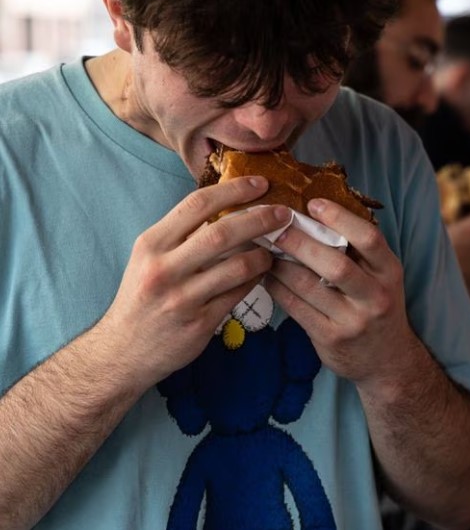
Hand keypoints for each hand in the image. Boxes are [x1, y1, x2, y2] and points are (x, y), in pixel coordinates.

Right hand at [99, 177, 285, 381]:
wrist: (121, 351)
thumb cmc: (142, 297)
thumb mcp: (149, 258)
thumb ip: (182, 234)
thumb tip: (229, 205)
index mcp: (152, 244)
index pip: (197, 205)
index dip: (233, 190)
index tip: (260, 183)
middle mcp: (164, 268)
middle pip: (222, 233)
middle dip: (260, 219)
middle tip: (284, 213)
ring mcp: (182, 298)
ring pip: (237, 266)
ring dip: (263, 255)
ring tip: (274, 250)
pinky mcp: (199, 323)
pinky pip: (239, 294)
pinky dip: (256, 280)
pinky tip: (263, 273)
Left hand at [265, 197, 416, 385]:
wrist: (387, 360)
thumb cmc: (378, 306)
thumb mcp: (382, 277)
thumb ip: (359, 252)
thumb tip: (316, 215)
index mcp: (389, 272)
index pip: (369, 239)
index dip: (340, 218)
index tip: (314, 204)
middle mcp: (375, 296)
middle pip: (335, 264)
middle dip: (301, 243)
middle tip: (276, 227)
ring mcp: (352, 320)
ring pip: (309, 286)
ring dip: (281, 264)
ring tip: (264, 248)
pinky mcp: (330, 338)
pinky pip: (296, 308)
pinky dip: (277, 288)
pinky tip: (265, 276)